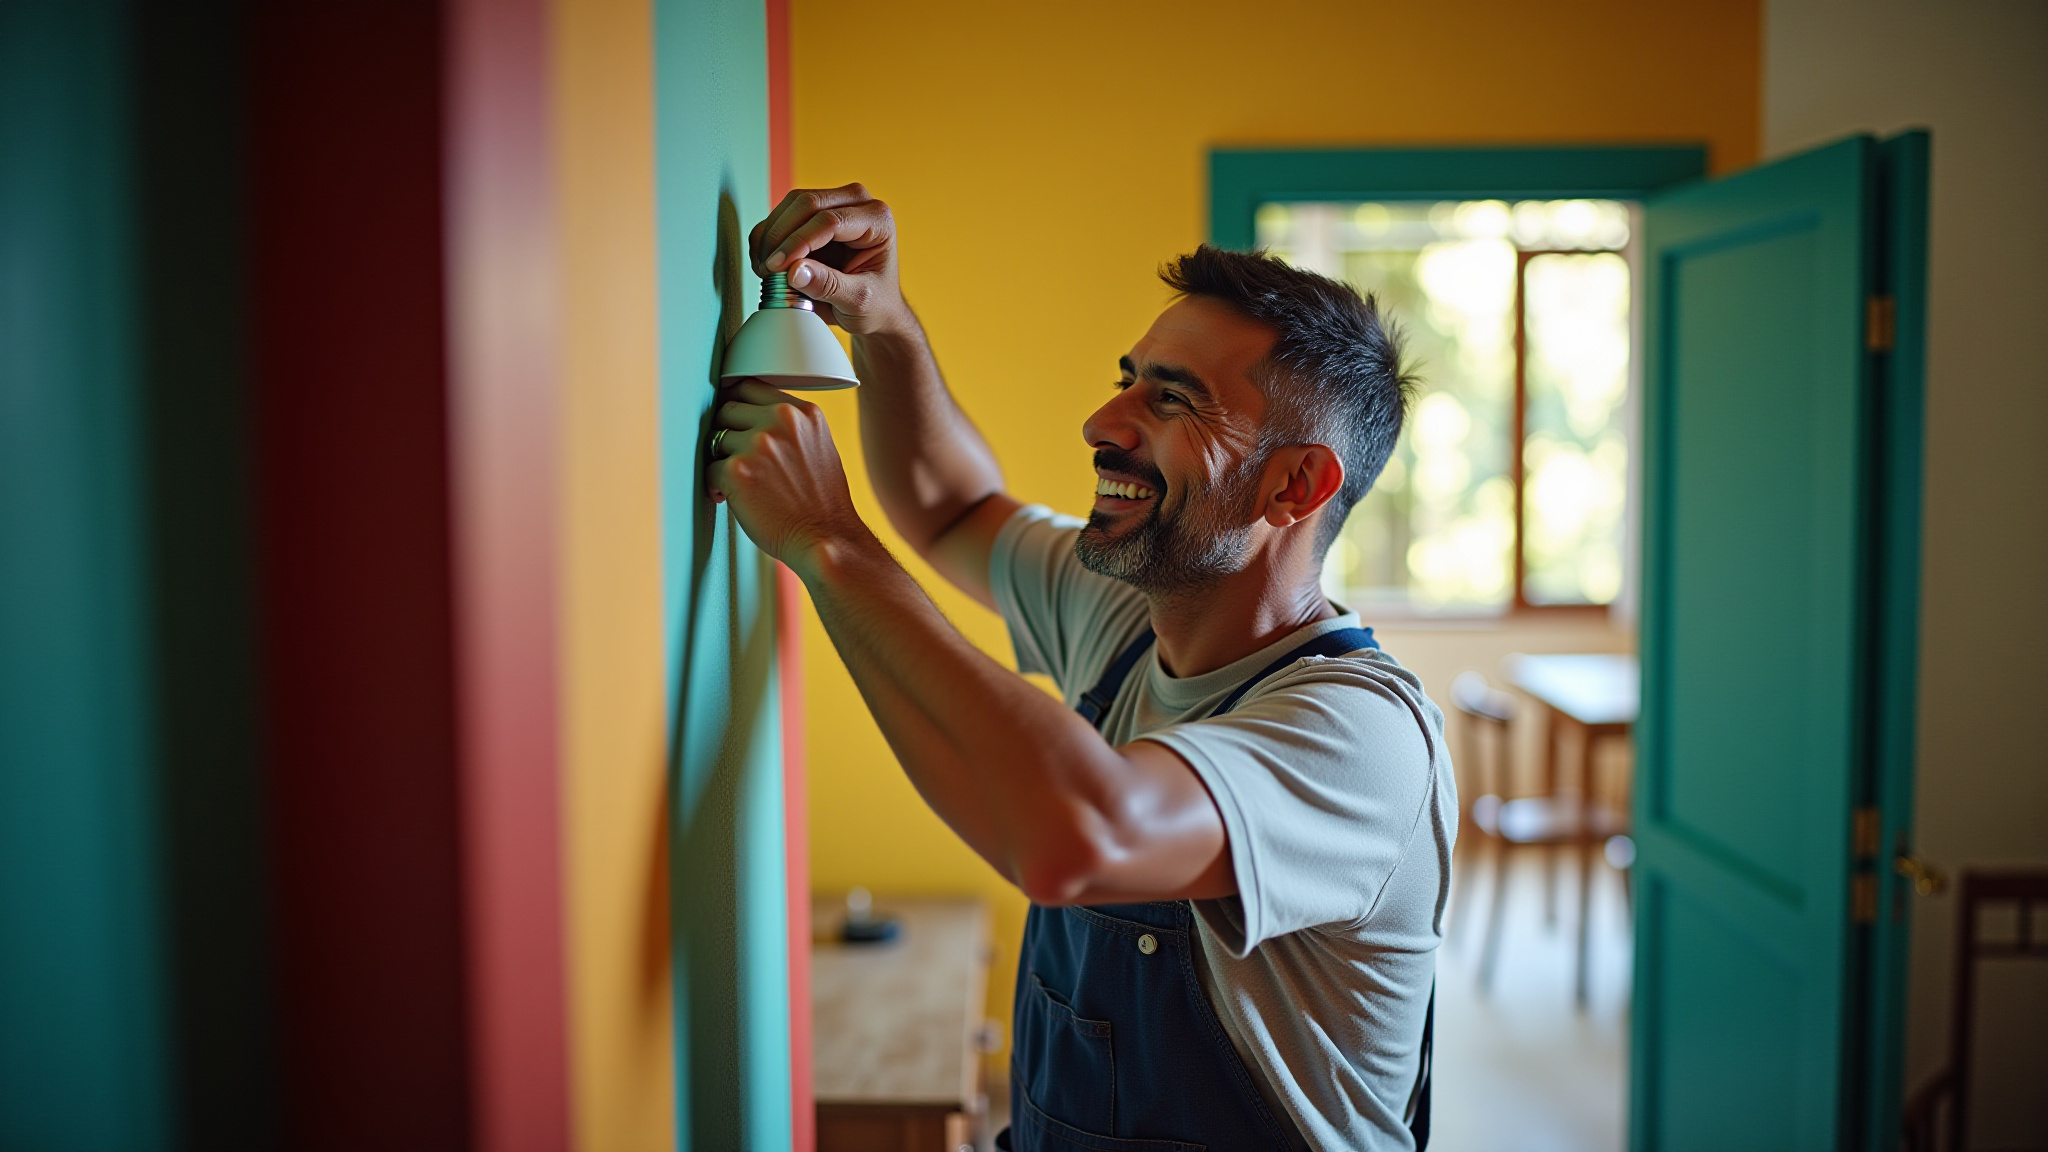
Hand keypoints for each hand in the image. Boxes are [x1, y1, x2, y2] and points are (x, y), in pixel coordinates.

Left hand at [706, 380, 866, 568]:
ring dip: (724, 462)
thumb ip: (789, 426)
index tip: (731, 420)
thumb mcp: (818, 446)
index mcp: (802, 411)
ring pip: (717, 439)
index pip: (750, 386)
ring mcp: (758, 443)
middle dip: (729, 435)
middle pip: (728, 409)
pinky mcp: (738, 470)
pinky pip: (709, 469)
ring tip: (744, 485)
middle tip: (742, 462)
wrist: (826, 538)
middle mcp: (781, 420)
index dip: (736, 405)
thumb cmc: (822, 502)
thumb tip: (747, 415)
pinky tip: (735, 499)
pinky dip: (717, 486)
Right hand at [750, 183, 908, 335]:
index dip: (799, 242)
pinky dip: (766, 237)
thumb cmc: (876, 303)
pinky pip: (782, 214)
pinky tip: (764, 262)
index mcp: (878, 220)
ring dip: (770, 236)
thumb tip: (794, 271)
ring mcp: (835, 203)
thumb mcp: (858, 302)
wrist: (876, 308)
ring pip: (791, 204)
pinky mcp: (814, 212)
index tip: (777, 267)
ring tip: (765, 269)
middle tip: (767, 269)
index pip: (831, 221)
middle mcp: (858, 203)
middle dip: (780, 236)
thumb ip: (828, 286)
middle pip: (808, 203)